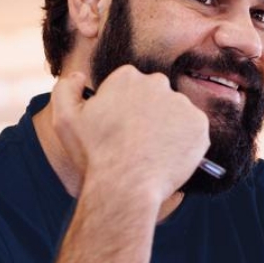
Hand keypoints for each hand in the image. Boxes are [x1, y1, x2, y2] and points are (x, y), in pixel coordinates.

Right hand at [50, 66, 209, 203]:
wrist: (126, 186)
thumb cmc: (94, 154)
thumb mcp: (64, 119)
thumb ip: (66, 89)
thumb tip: (79, 76)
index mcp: (127, 77)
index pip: (130, 86)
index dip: (123, 108)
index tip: (119, 127)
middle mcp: (158, 83)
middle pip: (155, 96)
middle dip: (148, 113)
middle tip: (137, 141)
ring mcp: (182, 103)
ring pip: (175, 113)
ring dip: (167, 127)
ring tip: (152, 152)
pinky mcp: (199, 125)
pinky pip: (193, 131)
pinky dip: (184, 142)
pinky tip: (167, 156)